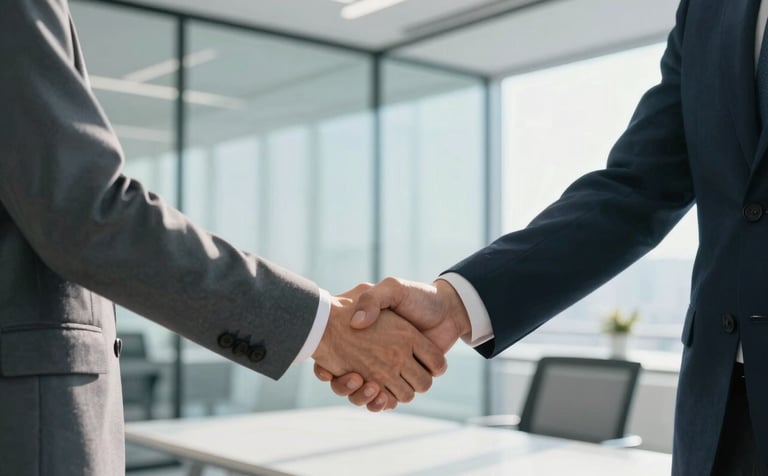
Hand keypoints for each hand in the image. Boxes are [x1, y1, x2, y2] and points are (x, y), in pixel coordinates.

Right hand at [314, 278, 470, 408]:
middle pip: (351, 384)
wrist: (448, 309)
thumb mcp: (392, 289)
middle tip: (353, 376)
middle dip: (349, 386)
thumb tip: (356, 323)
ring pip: (368, 395)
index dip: (328, 367)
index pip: (334, 359)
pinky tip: (378, 392)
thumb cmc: (418, 297)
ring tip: (365, 383)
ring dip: (365, 395)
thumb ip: (373, 299)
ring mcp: (391, 371)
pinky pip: (386, 401)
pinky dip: (380, 402)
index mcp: (368, 338)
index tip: (327, 366)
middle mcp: (377, 357)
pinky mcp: (405, 382)